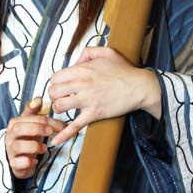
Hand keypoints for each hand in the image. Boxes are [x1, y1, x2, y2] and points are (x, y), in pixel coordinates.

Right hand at [5, 97, 66, 178]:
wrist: (16, 158)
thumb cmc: (25, 138)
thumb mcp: (29, 123)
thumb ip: (33, 111)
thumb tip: (38, 98)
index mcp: (15, 124)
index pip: (29, 118)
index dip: (46, 120)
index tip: (62, 126)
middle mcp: (10, 136)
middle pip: (19, 129)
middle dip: (36, 129)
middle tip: (50, 132)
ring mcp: (11, 150)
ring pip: (18, 146)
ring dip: (33, 146)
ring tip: (44, 148)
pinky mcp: (13, 164)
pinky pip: (17, 162)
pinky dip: (27, 161)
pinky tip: (35, 161)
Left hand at [47, 46, 161, 147]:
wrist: (140, 86)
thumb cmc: (124, 70)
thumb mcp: (106, 52)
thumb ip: (87, 52)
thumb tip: (76, 61)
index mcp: (82, 69)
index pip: (55, 77)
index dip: (57, 82)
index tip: (62, 85)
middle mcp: (82, 84)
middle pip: (53, 92)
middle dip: (55, 95)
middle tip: (62, 96)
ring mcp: (87, 100)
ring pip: (59, 106)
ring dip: (59, 108)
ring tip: (65, 107)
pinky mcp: (94, 114)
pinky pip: (75, 125)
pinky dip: (64, 134)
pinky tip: (55, 141)